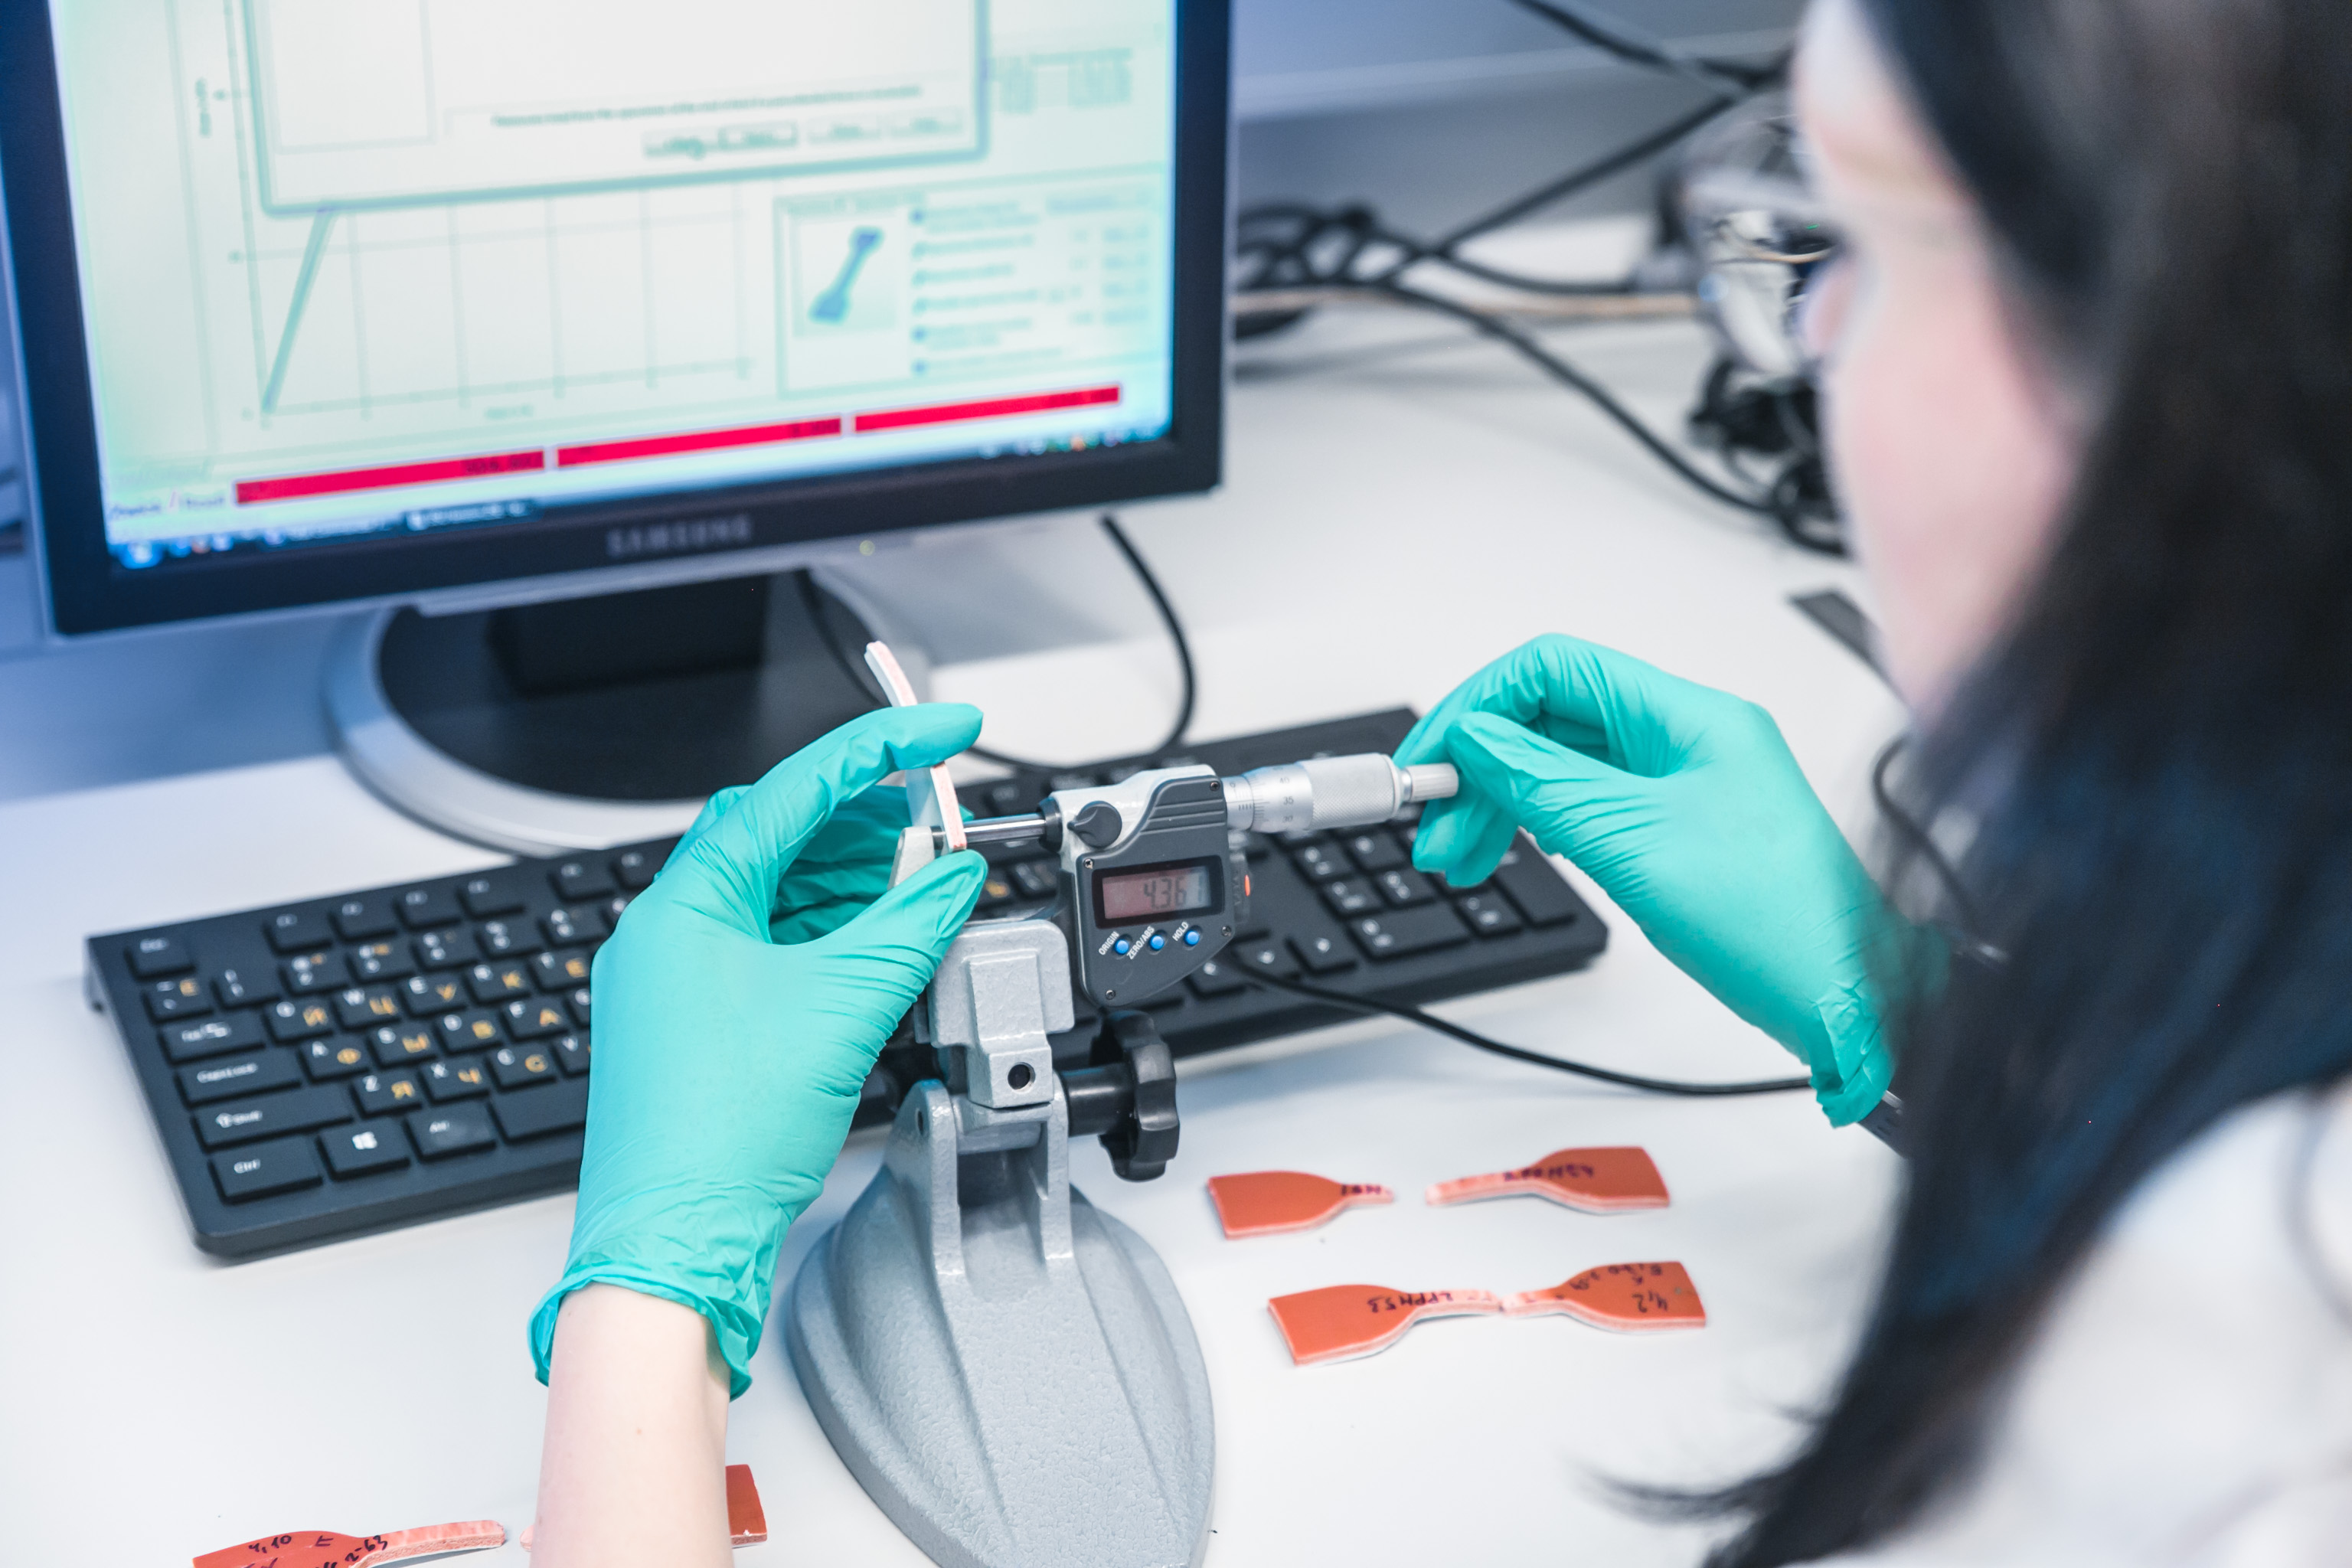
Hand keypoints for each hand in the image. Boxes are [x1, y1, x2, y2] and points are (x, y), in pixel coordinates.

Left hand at [530, 705, 988, 1394]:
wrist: (671, 1248)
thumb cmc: (716, 1138)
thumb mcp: (841, 1010)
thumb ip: (908, 929)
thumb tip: (951, 879)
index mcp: (687, 902)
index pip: (796, 788)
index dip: (882, 747)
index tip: (945, 728)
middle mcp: (671, 929)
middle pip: (781, 831)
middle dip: (868, 815)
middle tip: (940, 814)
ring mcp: (679, 978)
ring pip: (778, 891)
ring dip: (854, 877)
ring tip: (924, 882)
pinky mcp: (697, 1023)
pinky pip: (772, 946)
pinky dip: (832, 932)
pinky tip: (882, 943)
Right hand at [1398, 635, 1900, 1123]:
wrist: (1850, 1002)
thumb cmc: (1778, 926)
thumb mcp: (1634, 845)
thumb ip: (1544, 783)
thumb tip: (1476, 739)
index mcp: (1689, 718)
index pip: (1554, 671)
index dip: (1479, 707)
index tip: (1432, 760)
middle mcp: (1686, 739)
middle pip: (1550, 718)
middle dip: (1480, 766)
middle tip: (1434, 825)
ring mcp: (1683, 785)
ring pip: (1562, 765)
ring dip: (1499, 802)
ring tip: (1455, 858)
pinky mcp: (1678, 831)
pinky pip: (1588, 804)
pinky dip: (1537, 827)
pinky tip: (1509, 854)